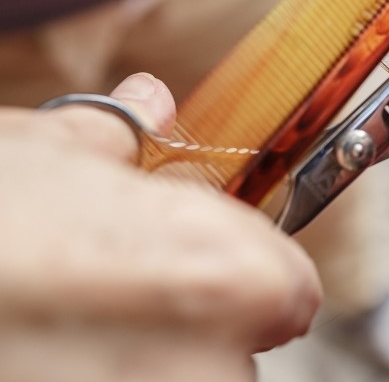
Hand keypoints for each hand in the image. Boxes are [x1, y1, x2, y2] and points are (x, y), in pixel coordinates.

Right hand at [0, 73, 320, 380]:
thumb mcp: (33, 155)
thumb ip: (119, 138)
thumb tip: (150, 102)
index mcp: (220, 277)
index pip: (288, 288)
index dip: (243, 268)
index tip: (197, 257)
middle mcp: (208, 369)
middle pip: (234, 348)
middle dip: (182, 317)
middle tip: (101, 287)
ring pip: (177, 380)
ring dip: (132, 357)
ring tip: (53, 322)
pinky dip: (90, 377)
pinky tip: (35, 352)